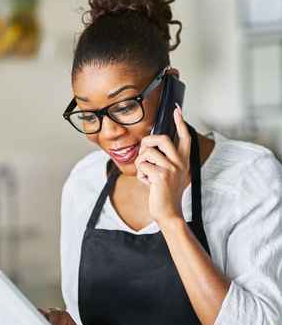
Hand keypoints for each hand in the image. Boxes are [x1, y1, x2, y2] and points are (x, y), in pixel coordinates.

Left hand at [134, 104, 189, 224]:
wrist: (169, 213)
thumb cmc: (166, 194)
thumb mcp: (171, 175)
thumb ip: (165, 160)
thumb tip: (150, 146)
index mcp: (183, 161)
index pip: (185, 138)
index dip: (180, 123)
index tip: (177, 111)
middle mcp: (180, 163)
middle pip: (162, 138)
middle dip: (148, 141)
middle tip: (144, 151)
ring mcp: (172, 168)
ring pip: (148, 153)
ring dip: (141, 163)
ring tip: (146, 174)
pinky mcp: (161, 175)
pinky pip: (142, 166)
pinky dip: (140, 175)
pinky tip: (147, 183)